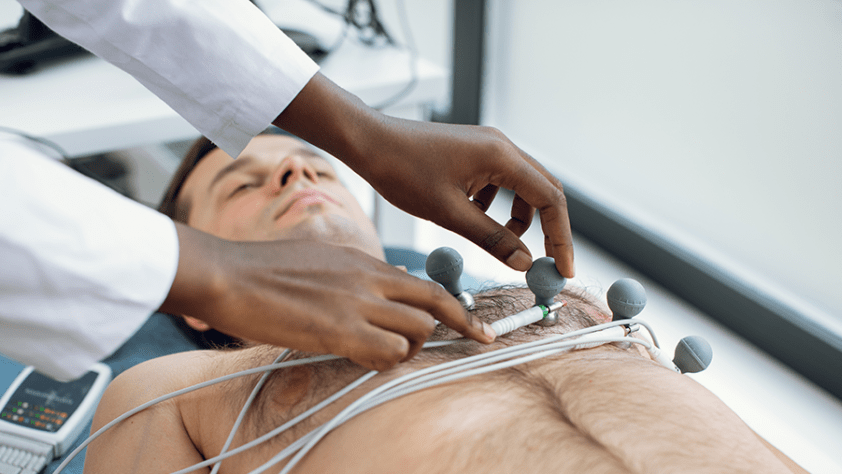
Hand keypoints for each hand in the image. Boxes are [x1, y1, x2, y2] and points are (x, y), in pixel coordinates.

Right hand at [161, 224, 492, 370]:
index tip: (479, 329)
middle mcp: (369, 279)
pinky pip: (387, 354)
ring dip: (408, 350)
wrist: (228, 274)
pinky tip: (361, 359)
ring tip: (379, 351)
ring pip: (417, 332)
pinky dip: (384, 363)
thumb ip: (357, 274)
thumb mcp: (322, 258)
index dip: (457, 311)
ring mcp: (356, 304)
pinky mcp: (338, 330)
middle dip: (448, 330)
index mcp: (365, 261)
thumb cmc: (265, 269)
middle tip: (451, 346)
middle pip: (434, 306)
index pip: (426, 286)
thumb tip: (382, 290)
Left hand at [275, 73, 574, 276]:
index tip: (562, 270)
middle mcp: (502, 147)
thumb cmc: (403, 172)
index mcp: (501, 156)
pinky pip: (501, 183)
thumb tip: (524, 263)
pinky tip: (471, 217)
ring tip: (497, 243)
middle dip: (548, 230)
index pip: (551, 200)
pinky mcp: (475, 152)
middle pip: (544, 192)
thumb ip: (491, 239)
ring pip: (522, 189)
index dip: (561, 238)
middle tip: (546, 264)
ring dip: (519, 220)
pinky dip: (497, 207)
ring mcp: (488, 147)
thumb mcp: (449, 214)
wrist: (370, 143)